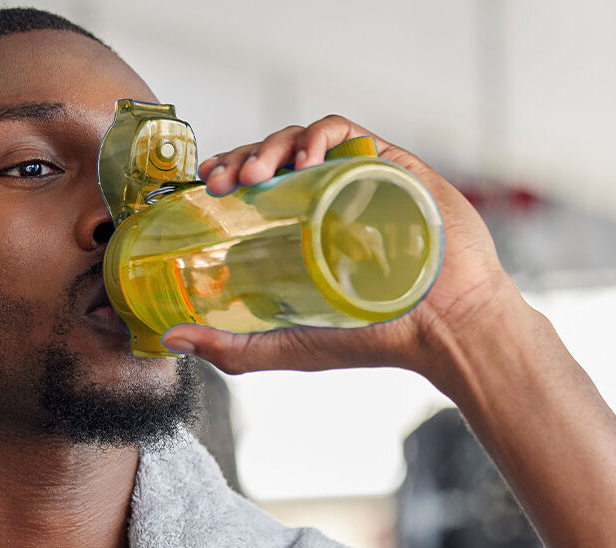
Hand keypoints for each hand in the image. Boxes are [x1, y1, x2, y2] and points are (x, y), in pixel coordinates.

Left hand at [160, 115, 527, 389]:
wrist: (443, 328)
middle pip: (269, 157)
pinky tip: (302, 158)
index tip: (202, 191)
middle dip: (238, 159)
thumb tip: (171, 338)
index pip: (250, 189)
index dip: (222, 179)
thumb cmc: (371, 337)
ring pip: (301, 138)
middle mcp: (322, 200)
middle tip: (221, 183)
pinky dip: (318, 134)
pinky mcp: (387, 164)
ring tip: (254, 175)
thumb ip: (230, 347)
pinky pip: (346, 132)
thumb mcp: (287, 346)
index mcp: (298, 230)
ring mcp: (354, 179)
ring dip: (269, 146)